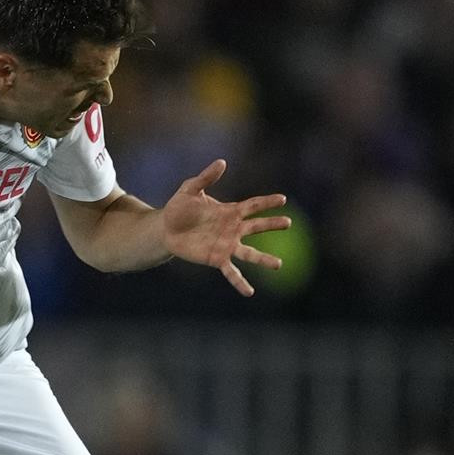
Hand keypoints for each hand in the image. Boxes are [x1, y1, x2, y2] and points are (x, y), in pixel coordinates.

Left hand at [159, 159, 289, 296]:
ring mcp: (226, 245)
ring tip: (278, 264)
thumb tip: (222, 162)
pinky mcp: (217, 258)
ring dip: (264, 259)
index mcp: (230, 212)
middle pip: (257, 227)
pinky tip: (250, 292)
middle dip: (272, 225)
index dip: (267, 202)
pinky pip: (231, 272)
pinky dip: (240, 282)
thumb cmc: (179, 208)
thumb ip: (206, 177)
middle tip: (288, 223)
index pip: (253, 205)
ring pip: (250, 253)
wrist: (165, 228)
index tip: (283, 199)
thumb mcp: (191, 189)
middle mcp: (233, 229)